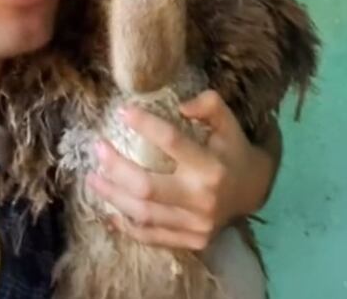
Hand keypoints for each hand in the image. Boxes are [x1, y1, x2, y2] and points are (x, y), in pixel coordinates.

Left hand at [85, 89, 277, 250]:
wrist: (254, 191)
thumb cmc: (234, 151)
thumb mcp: (229, 123)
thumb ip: (209, 105)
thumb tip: (180, 105)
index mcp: (212, 167)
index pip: (173, 142)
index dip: (145, 125)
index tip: (123, 112)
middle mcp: (202, 198)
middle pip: (147, 186)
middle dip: (116, 168)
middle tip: (97, 149)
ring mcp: (196, 225)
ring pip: (143, 214)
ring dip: (112, 196)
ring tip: (92, 178)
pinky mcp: (191, 241)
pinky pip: (150, 236)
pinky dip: (126, 226)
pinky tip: (109, 212)